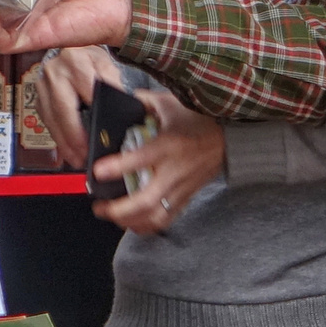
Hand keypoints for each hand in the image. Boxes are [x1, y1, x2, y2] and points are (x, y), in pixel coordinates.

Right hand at [40, 46, 125, 167]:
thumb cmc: (90, 60)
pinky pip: (47, 122)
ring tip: (77, 159)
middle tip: (85, 155)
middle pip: (63, 109)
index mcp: (74, 59)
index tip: (99, 132)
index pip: (85, 89)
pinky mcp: (38, 98)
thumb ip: (112, 82)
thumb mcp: (106, 64)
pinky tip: (68, 150)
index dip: (92, 112)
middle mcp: (53, 71)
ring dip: (64, 142)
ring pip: (51, 119)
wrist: (70, 52)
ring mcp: (42, 85)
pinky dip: (58, 138)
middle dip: (74, 136)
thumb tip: (118, 104)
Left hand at [90, 90, 223, 234]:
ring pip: (155, 216)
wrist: (228, 140)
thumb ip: (144, 101)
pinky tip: (132, 224)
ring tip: (112, 217)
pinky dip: (146, 226)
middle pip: (146, 200)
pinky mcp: (186, 198)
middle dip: (119, 209)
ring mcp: (181, 189)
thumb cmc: (199, 121)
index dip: (118, 167)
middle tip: (99, 206)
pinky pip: (166, 220)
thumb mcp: (171, 104)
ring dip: (130, 221)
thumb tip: (123, 100)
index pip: (141, 159)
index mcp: (169, 145)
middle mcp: (174, 171)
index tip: (97, 171)